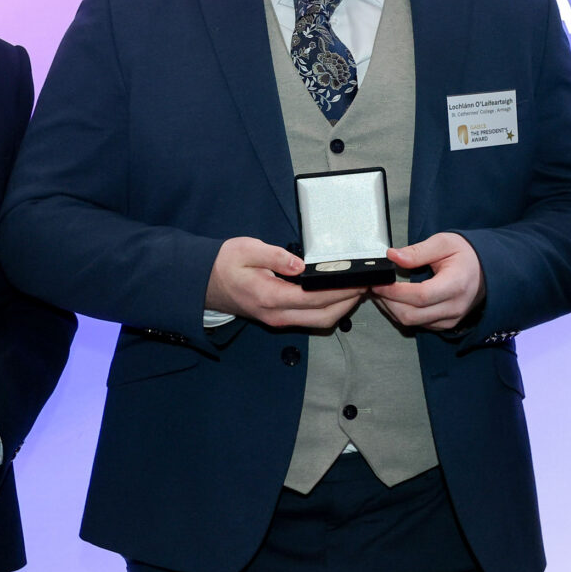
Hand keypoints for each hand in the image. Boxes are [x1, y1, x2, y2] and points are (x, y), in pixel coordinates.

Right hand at [204, 236, 363, 327]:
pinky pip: (310, 319)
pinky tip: (338, 295)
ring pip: (319, 322)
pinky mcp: (279, 318)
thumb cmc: (224, 264)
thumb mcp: (247, 249)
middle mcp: (277, 314)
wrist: (204, 283)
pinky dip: (329, 309)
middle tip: (367, 286)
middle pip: (324, 317)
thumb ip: (276, 256)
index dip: (341, 291)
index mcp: (270, 296)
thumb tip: (300, 265)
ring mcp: (278, 320)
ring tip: (357, 289)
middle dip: (349, 302)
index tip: (359, 281)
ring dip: (341, 308)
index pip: (315, 297)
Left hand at [373, 233, 483, 330]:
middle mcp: (454, 307)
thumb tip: (393, 257)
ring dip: (392, 309)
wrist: (486, 269)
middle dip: (388, 302)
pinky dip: (402, 313)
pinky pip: (418, 324)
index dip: (395, 292)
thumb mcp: (443, 243)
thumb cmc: (467, 254)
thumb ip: (417, 251)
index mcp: (456, 285)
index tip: (378, 283)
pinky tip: (396, 300)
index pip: (420, 296)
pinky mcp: (446, 324)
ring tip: (382, 292)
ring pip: (412, 322)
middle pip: (412, 315)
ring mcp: (451, 319)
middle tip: (376, 286)